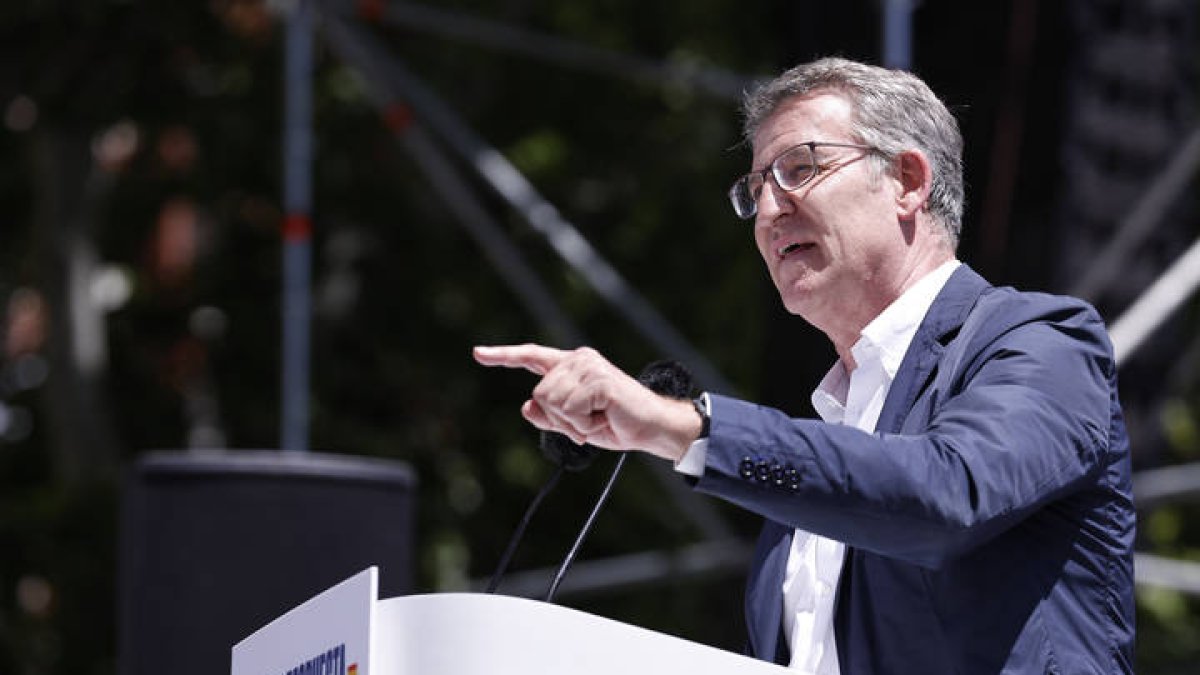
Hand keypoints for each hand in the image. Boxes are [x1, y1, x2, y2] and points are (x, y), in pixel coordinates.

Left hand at [473, 344, 700, 461]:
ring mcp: (589, 367)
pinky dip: (583, 423)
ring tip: (598, 419)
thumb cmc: (615, 424)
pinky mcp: (598, 380)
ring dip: (573, 422)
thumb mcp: (575, 424)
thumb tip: (527, 406)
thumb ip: (550, 415)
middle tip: (589, 422)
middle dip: (560, 418)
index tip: (478, 354)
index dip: (503, 355)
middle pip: (540, 393)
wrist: (651, 427)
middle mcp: (578, 360)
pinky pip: (570, 409)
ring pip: (552, 402)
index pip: (532, 356)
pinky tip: (603, 418)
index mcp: (571, 366)